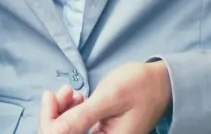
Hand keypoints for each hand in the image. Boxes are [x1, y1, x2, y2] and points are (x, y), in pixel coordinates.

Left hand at [39, 61, 170, 133]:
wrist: (160, 82)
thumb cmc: (140, 87)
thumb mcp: (110, 98)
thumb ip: (82, 116)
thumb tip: (55, 131)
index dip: (50, 121)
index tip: (50, 96)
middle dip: (56, 114)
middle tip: (64, 91)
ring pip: (68, 131)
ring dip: (64, 111)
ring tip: (72, 92)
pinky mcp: (100, 132)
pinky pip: (77, 126)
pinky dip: (72, 111)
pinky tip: (77, 97)